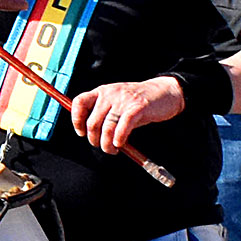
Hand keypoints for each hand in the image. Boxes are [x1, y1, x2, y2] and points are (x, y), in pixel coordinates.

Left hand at [69, 77, 183, 155]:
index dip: (76, 120)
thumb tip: (90, 134)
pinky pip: (122, 127)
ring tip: (113, 149)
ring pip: (107, 128)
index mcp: (102, 91)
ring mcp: (124, 100)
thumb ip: (103, 114)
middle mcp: (110, 94)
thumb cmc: (137, 103)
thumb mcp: (116, 103)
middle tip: (103, 146)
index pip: (79, 102)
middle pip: (92, 122)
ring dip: (107, 144)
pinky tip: (120, 143)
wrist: (164, 92)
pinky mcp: (138, 107)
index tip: (82, 133)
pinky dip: (119, 139)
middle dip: (95, 140)